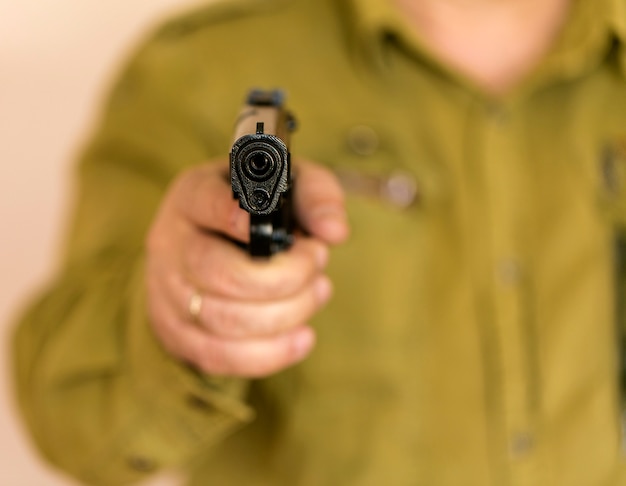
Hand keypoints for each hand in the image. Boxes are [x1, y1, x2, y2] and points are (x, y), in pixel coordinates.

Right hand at [145, 160, 348, 377]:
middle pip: (221, 274)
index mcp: (192, 198)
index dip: (237, 218)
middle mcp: (170, 244)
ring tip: (318, 291)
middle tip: (318, 261)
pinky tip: (302, 337)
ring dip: (286, 314)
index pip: (205, 205)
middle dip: (285, 278)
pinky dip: (269, 354)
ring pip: (223, 321)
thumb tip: (334, 232)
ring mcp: (167, 293)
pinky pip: (218, 357)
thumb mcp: (286, 185)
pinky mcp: (176, 334)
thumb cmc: (257, 213)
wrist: (215, 245)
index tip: (282, 233)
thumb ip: (316, 196)